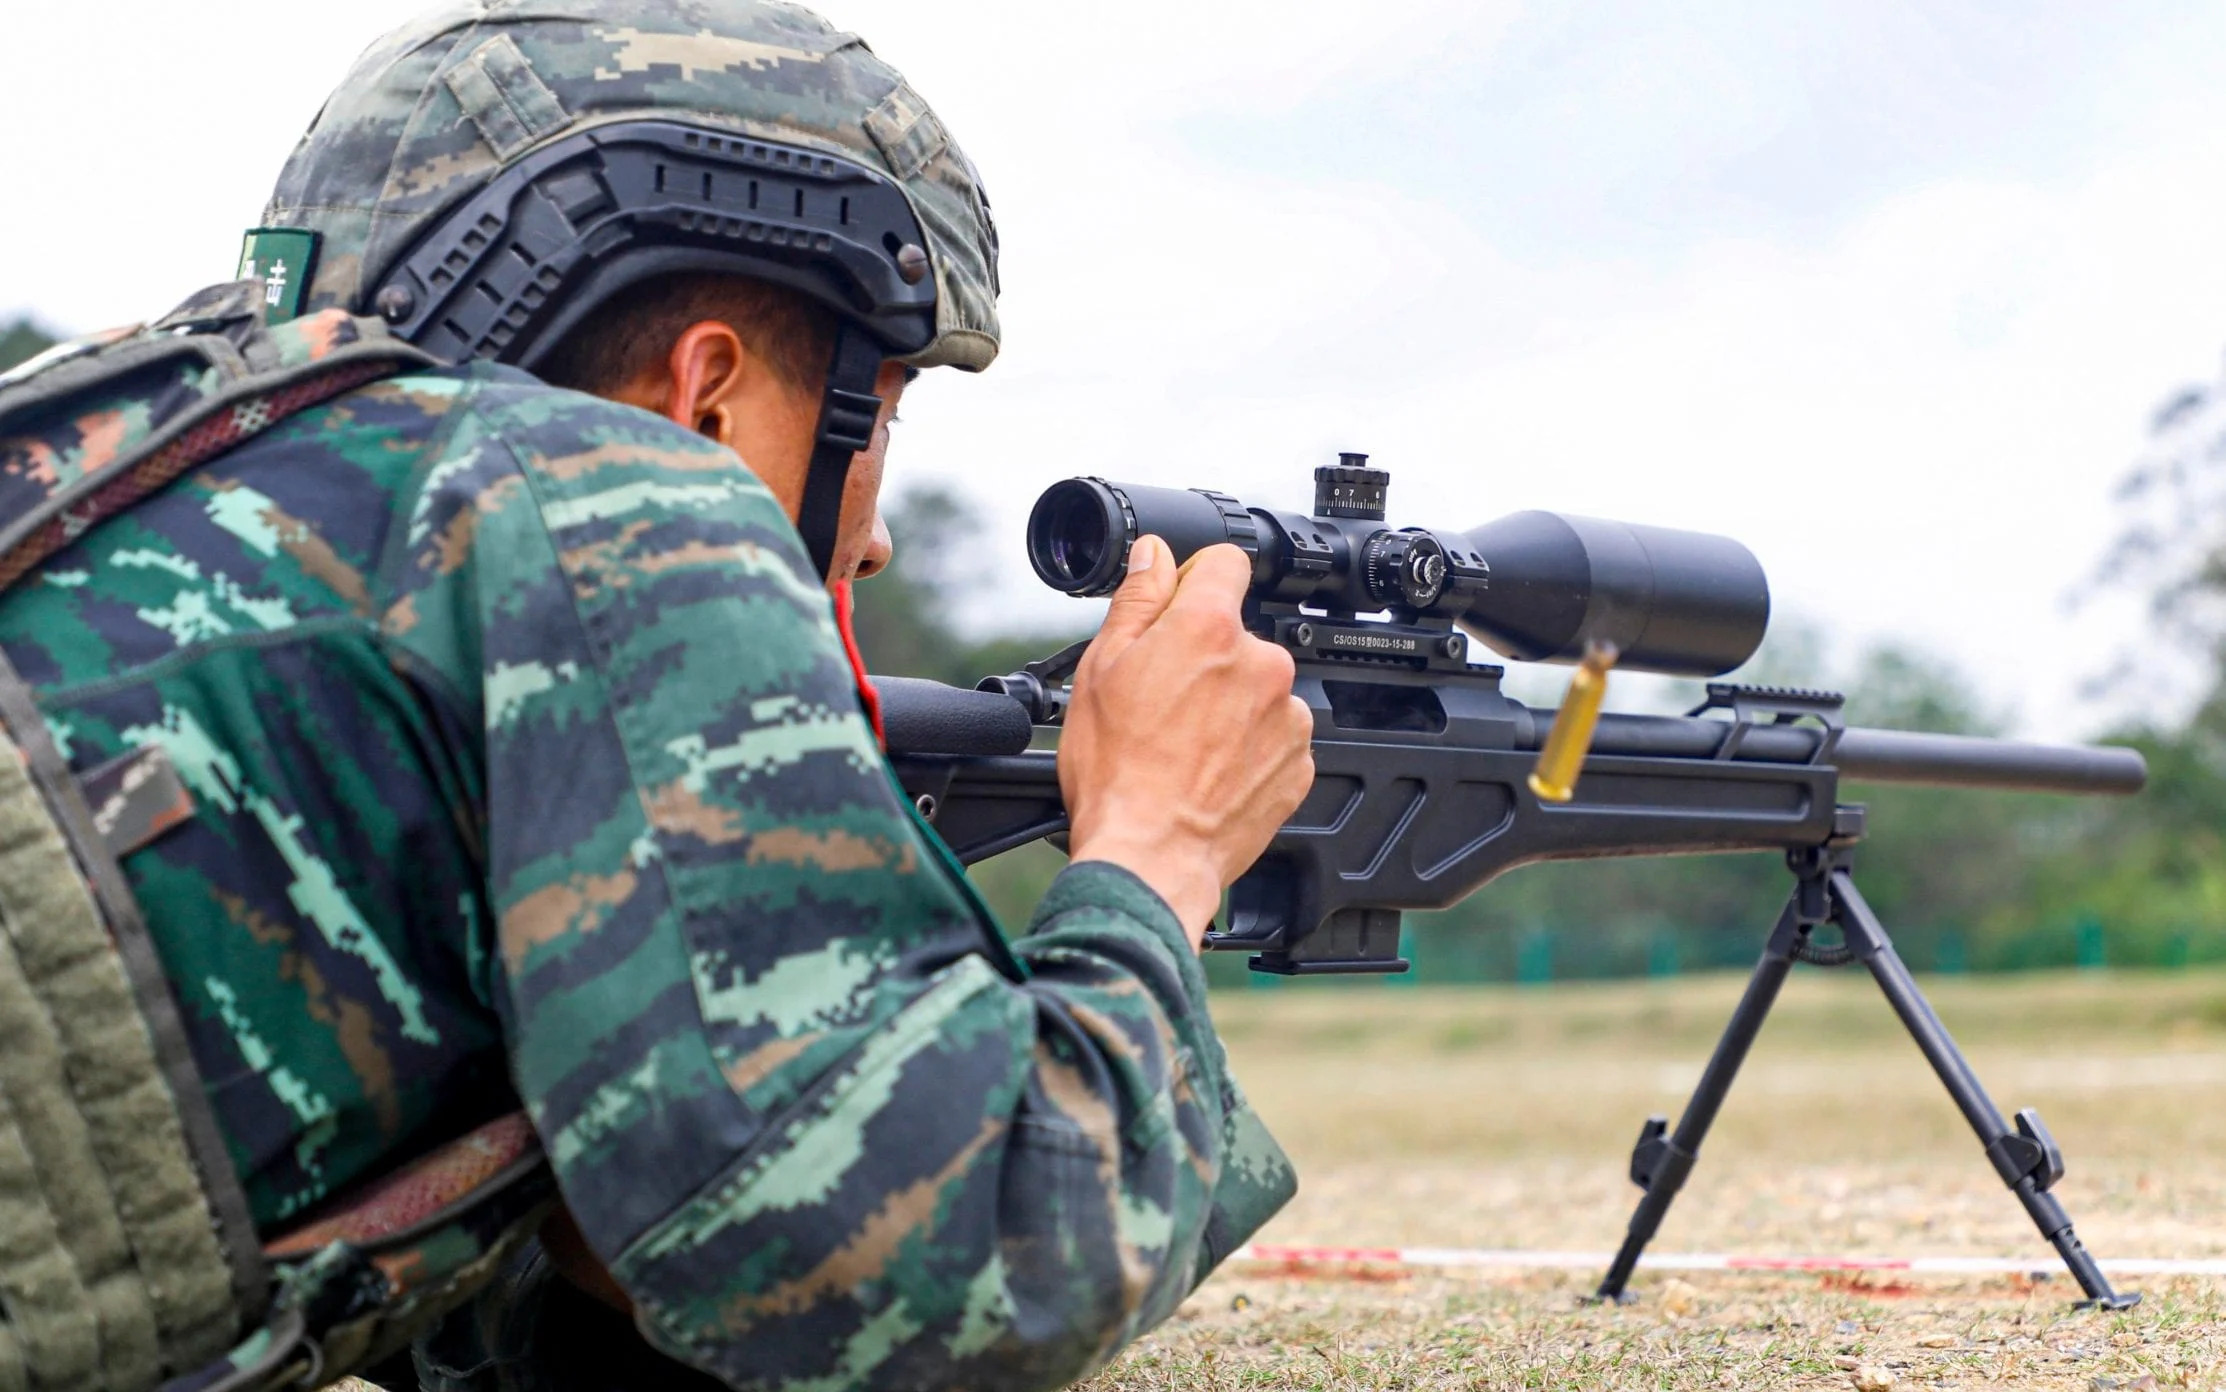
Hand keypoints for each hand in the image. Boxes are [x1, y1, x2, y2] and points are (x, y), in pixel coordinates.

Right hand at [1059, 538, 1315, 944]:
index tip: (1180, 608)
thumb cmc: (1118, 771)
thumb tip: (1154, 555)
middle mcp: (1262, 665)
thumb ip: (1138, 600)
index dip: (1195, 581)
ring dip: (1231, 705)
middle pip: (1238, 635)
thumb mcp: (1101, 668)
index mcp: (1209, 629)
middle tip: (1163, 702)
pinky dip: (1249, 748)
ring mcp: (1288, 717)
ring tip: (1186, 745)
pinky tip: (1209, 771)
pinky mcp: (1299, 763)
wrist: (1150, 856)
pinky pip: (1275, 737)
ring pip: (1258, 688)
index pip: (1225, 563)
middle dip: (1206, 657)